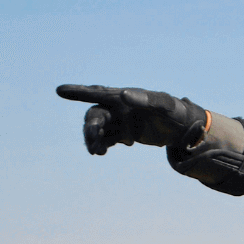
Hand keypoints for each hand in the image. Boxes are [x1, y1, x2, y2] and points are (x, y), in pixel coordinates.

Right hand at [55, 85, 206, 155]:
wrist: (184, 128)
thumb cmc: (174, 111)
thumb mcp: (163, 104)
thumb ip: (145, 99)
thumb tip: (124, 95)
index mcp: (123, 97)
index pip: (97, 92)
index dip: (78, 92)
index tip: (59, 91)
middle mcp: (117, 108)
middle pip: (95, 115)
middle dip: (90, 127)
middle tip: (94, 139)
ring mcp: (120, 122)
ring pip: (98, 129)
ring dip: (93, 139)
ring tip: (96, 152)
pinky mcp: (125, 135)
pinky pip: (107, 140)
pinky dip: (101, 145)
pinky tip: (101, 153)